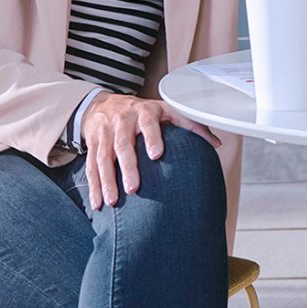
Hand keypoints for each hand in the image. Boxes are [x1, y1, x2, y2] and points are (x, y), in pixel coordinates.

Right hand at [81, 92, 220, 208]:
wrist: (104, 104)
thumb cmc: (142, 112)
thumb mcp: (166, 111)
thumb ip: (190, 125)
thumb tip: (216, 144)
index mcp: (144, 112)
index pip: (149, 123)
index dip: (152, 137)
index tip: (156, 155)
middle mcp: (122, 120)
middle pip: (122, 144)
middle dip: (127, 167)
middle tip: (133, 189)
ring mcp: (104, 132)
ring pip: (103, 157)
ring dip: (106, 181)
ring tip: (113, 201)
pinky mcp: (92, 144)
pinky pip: (91, 165)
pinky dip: (93, 186)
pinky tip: (97, 202)